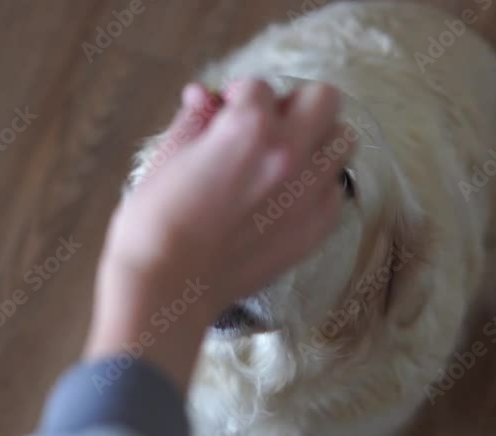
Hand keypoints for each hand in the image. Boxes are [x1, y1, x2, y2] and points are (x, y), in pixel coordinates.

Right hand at [86, 79, 351, 387]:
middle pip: (324, 99)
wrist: (166, 289)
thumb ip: (194, 119)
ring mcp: (309, 194)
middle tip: (265, 128)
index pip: (259, 86)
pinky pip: (336, 191)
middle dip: (294, 105)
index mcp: (249, 127)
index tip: (223, 113)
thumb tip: (204, 97)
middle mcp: (290, 154)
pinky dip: (317, 188)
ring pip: (341, 142)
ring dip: (315, 143)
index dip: (236, 96)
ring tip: (282, 163)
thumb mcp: (166, 156)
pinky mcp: (316, 230)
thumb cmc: (154, 222)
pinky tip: (285, 200)